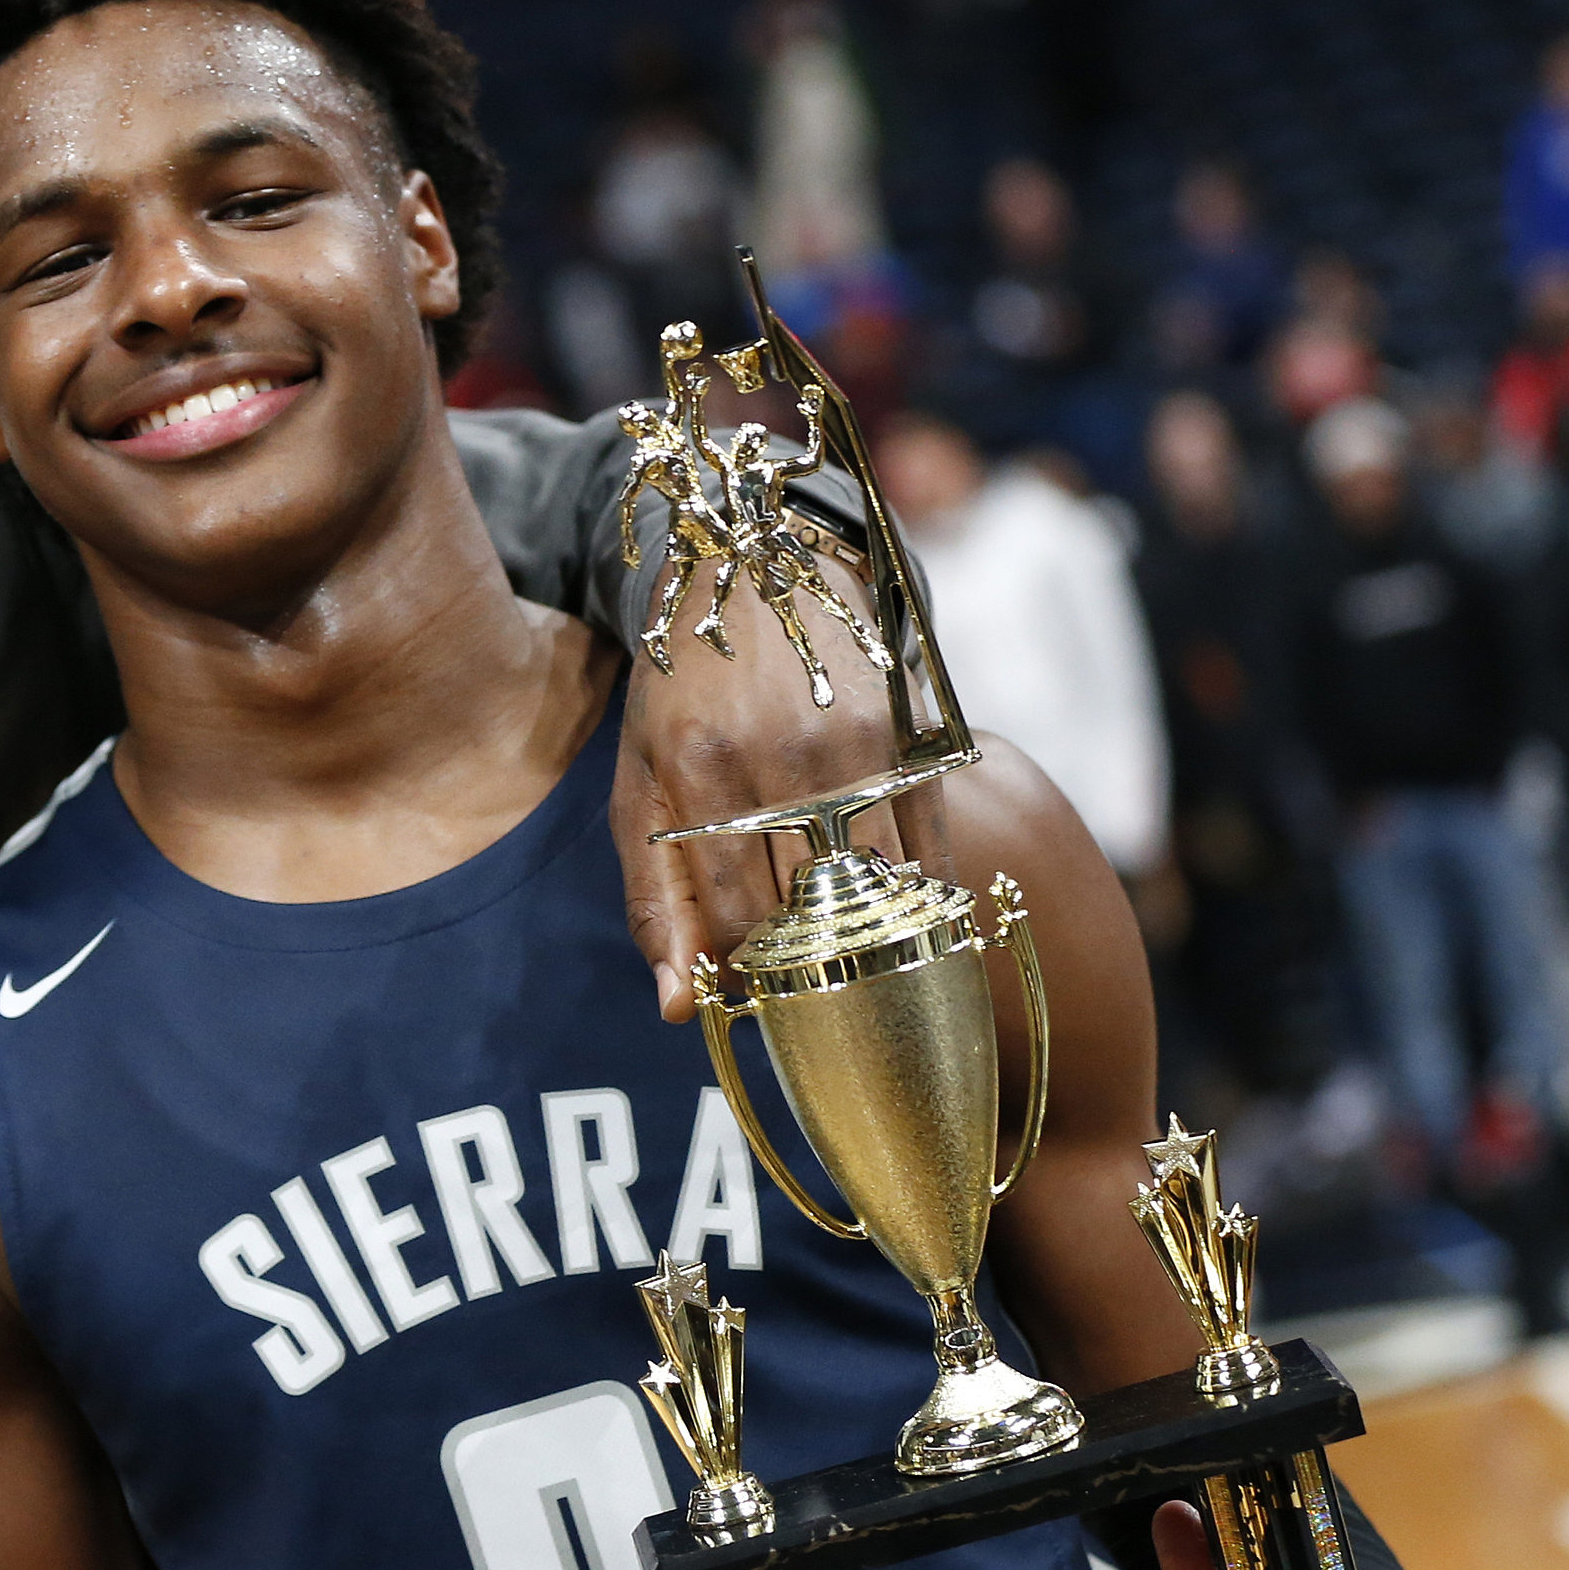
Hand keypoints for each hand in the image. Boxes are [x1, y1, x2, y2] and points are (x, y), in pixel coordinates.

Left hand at [611, 583, 923, 1021]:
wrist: (757, 560)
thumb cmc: (681, 686)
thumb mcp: (639, 779)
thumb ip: (652, 895)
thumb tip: (674, 1009)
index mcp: (697, 767)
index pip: (733, 919)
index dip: (743, 972)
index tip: (747, 989)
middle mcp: (780, 756)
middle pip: (806, 911)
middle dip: (803, 964)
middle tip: (801, 985)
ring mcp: (854, 743)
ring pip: (874, 889)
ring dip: (866, 941)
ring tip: (848, 960)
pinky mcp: (910, 733)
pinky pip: (929, 848)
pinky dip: (920, 900)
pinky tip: (904, 924)